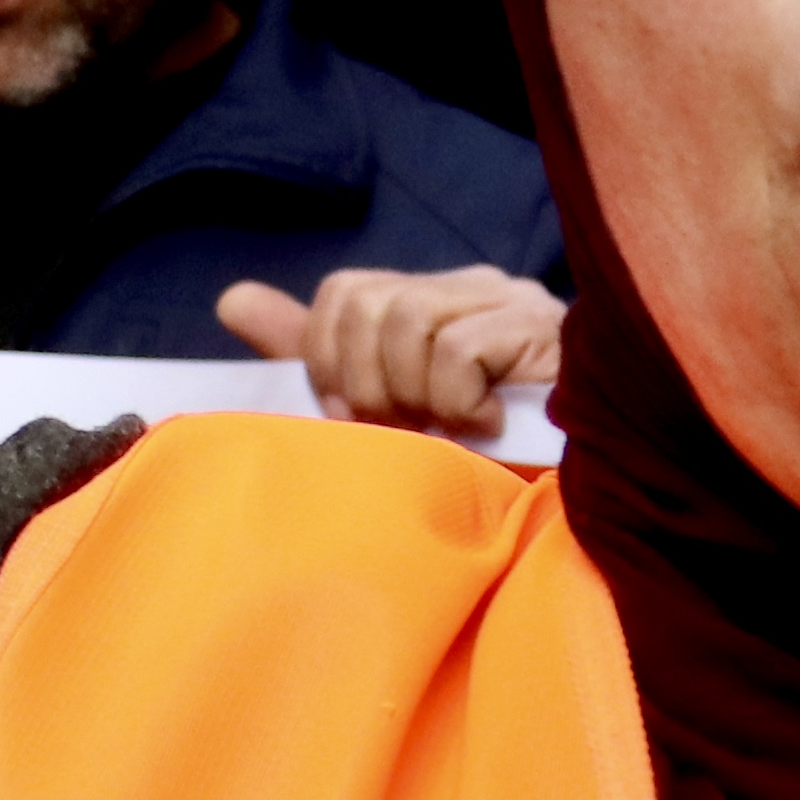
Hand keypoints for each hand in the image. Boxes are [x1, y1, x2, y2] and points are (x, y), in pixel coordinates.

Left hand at [213, 262, 562, 437]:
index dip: (328, 361)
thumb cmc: (475, 465)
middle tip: (405, 432)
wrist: (566, 512)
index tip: (352, 420)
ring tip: (450, 433)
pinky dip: (457, 403)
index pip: (344, 292)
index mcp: (433, 299)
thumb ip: (317, 355)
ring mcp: (511, 303)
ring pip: (405, 319)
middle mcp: (473, 287)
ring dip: (414, 398)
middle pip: (367, 301)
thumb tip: (234, 300)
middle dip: (366, 384)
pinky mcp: (543, 331)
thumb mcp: (383, 409)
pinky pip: (456, 350)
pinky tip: (491, 428)